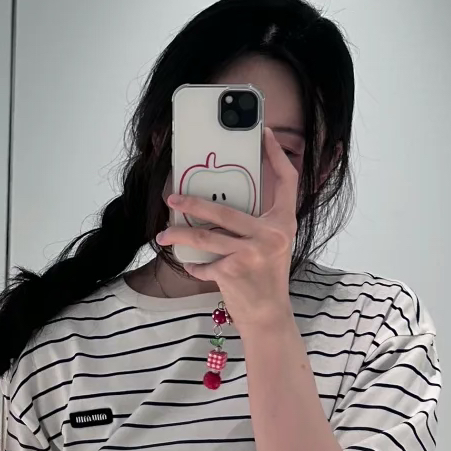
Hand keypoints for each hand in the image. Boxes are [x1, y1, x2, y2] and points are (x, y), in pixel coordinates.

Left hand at [157, 125, 299, 334]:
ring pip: (204, 236)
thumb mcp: (271, 245)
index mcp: (285, 223)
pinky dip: (194, 266)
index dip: (277, 155)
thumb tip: (221, 200)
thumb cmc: (266, 277)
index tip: (263, 135)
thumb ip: (256, 223)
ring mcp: (252, 253)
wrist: (269, 315)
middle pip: (224, 210)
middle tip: (172, 197)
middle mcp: (272, 234)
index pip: (287, 181)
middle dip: (192, 203)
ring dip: (179, 234)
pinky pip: (203, 263)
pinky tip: (191, 265)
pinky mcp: (234, 271)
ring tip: (163, 234)